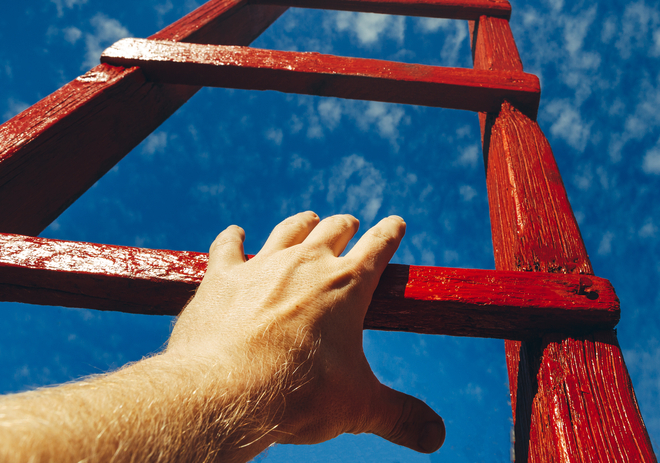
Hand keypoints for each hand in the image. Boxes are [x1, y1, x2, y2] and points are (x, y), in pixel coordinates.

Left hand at [165, 212, 445, 453]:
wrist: (225, 392)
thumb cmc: (298, 395)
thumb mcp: (360, 407)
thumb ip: (400, 417)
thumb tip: (437, 437)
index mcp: (348, 285)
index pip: (379, 245)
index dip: (390, 233)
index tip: (395, 224)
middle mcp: (307, 264)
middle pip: (334, 229)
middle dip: (346, 226)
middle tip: (350, 225)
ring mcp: (262, 266)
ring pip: (288, 231)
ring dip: (301, 225)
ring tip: (307, 222)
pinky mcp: (222, 278)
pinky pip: (227, 247)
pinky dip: (233, 239)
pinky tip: (234, 234)